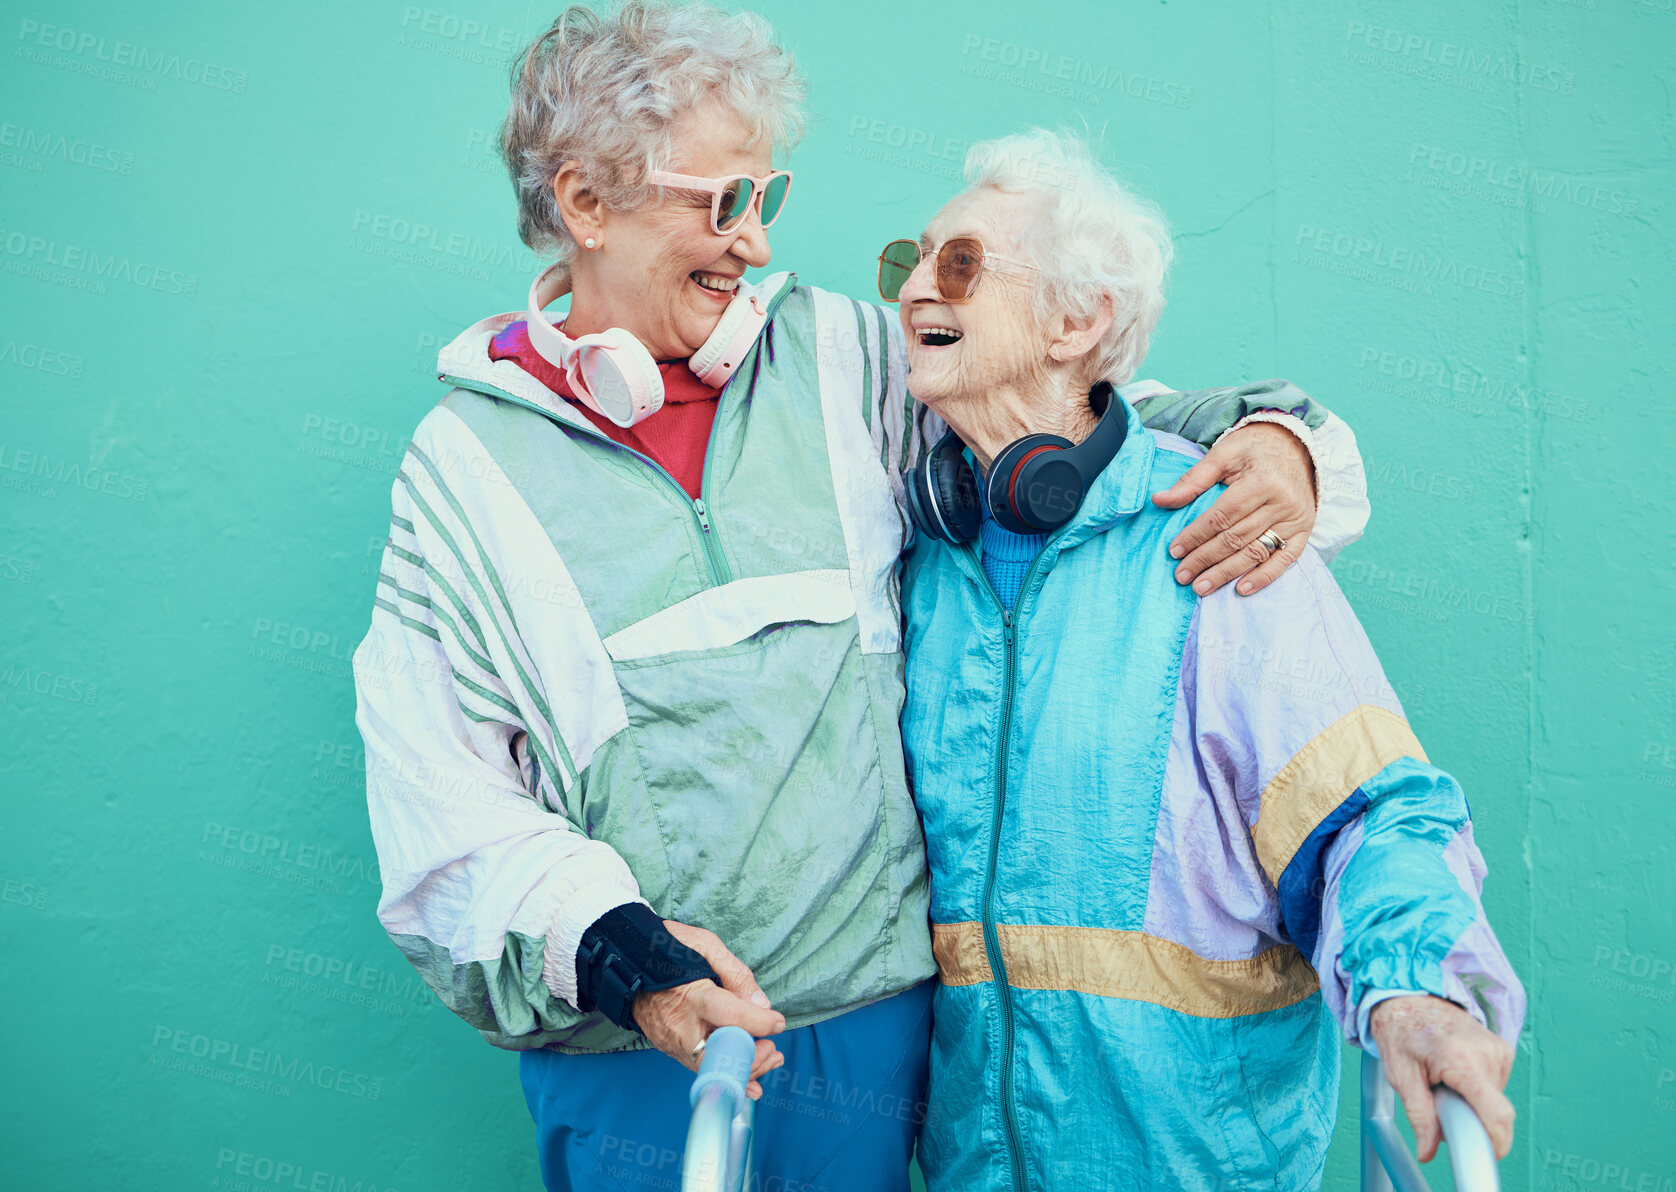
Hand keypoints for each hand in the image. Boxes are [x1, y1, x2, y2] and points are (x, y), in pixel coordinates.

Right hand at [631, 920, 785, 1099]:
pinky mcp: (668, 1048)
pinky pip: (699, 1067)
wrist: (625, 962)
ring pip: (711, 1067)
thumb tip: (761, 1005)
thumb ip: (735, 974)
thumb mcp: (705, 945)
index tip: (778, 1022)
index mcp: (692, 996)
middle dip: (752, 1058)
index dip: (759, 1023)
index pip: (731, 1017)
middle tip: (773, 1048)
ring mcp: (671, 1042)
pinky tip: (747, 1076)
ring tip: (770, 1059)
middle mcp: (680, 1026)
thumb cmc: (667, 949)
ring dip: (744, 1068)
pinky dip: (724, 1071)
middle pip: (721, 1054)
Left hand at [1151, 422, 1316, 596]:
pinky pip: (1285, 559)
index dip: (1196, 536)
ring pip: (1256, 552)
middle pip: (1236, 538)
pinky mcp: (1305, 530)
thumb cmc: (1254, 448)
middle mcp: (1281, 503)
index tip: (1174, 551)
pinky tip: (1242, 589)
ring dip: (1227, 573)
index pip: (1221, 517)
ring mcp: (1295, 519)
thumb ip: (1192, 480)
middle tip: (1182, 576)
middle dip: (1205, 559)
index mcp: (1261, 481)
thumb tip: (1159, 500)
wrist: (1296, 444)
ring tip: (1202, 587)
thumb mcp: (1223, 454)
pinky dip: (1264, 576)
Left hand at [1368, 995, 1515, 1161]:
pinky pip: (1494, 1086)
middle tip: (1441, 1102)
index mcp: (1462, 1059)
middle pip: (1494, 1111)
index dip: (1496, 1141)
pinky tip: (1455, 1072)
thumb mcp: (1401, 1074)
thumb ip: (1419, 1115)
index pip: (1496, 1112)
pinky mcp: (1503, 1050)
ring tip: (1444, 1080)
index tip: (1484, 1156)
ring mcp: (1499, 1050)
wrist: (1410, 995)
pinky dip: (1477, 1089)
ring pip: (1495, 1100)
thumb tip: (1428, 1151)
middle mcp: (1487, 1053)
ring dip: (1472, 1102)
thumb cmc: (1402, 1029)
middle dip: (1472, 1119)